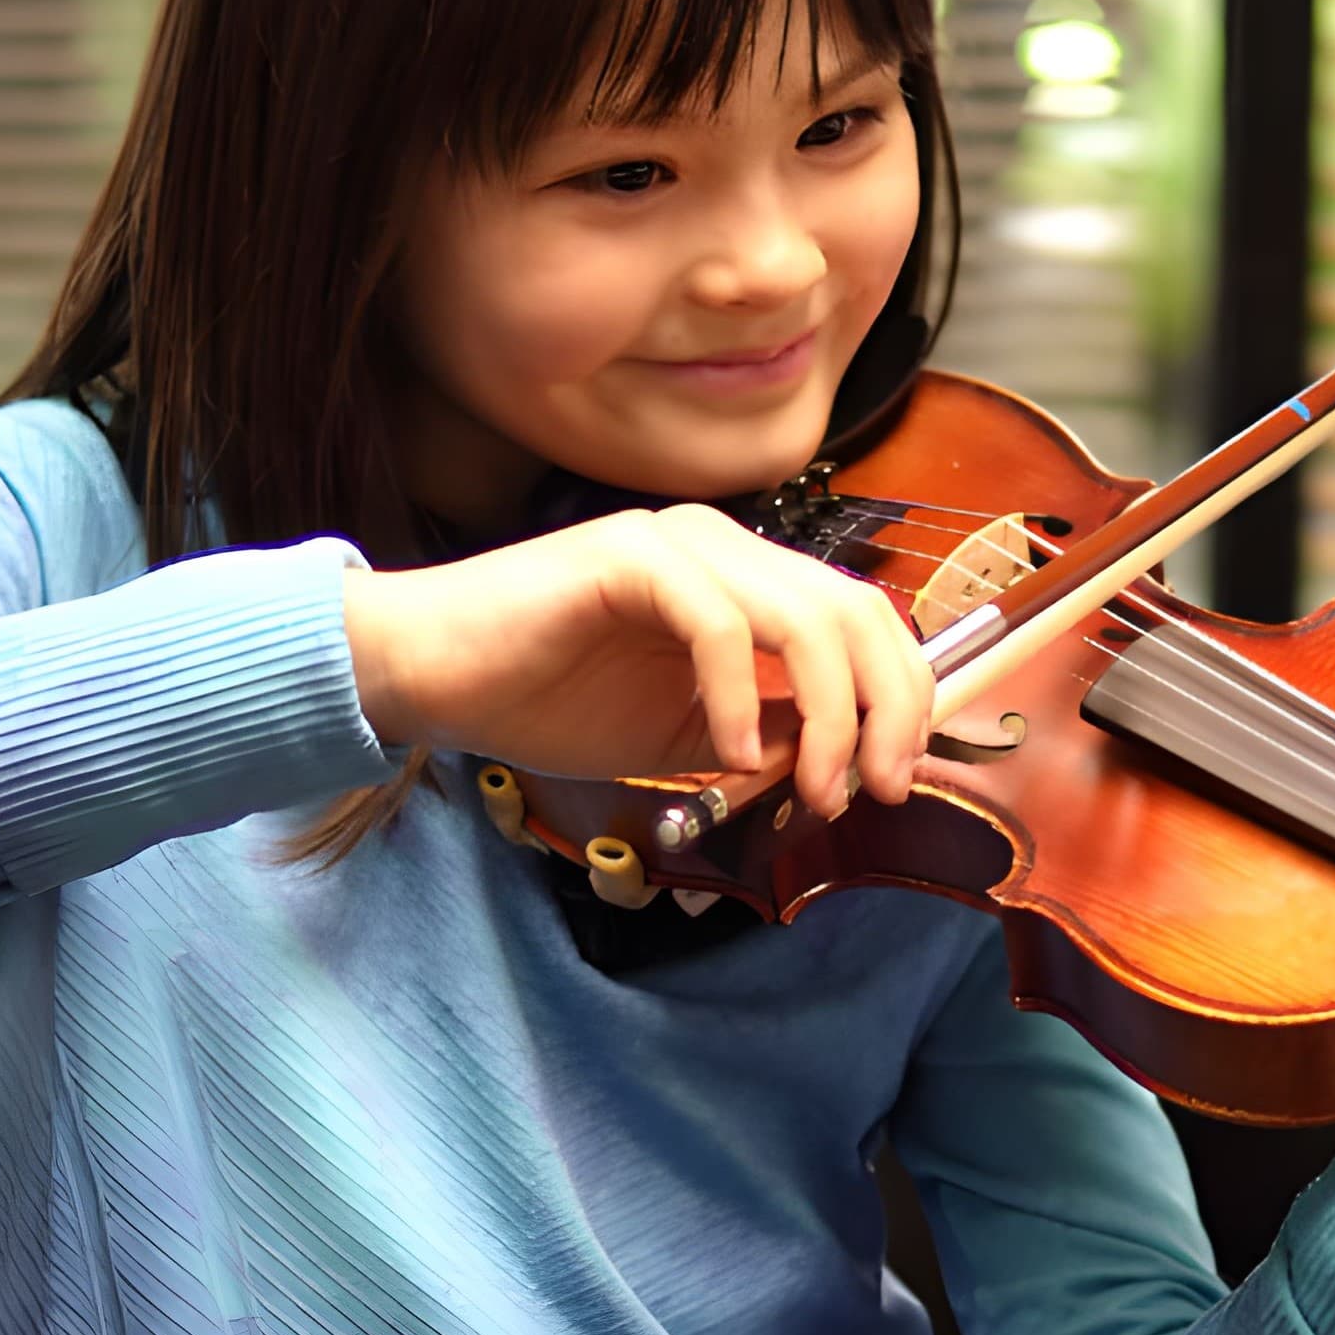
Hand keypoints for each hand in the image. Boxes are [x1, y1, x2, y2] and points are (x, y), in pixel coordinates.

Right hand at [340, 505, 928, 818]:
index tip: (895, 780)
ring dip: (827, 715)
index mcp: (748, 580)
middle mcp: (726, 547)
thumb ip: (763, 734)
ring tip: (809, 788)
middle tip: (876, 789)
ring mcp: (681, 544)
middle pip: (858, 611)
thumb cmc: (549, 698)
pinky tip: (725, 758)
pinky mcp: (630, 557)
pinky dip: (738, 698)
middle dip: (885, 710)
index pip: (865, 620)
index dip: (902, 699)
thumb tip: (843, 762)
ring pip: (806, 617)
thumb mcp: (685, 734)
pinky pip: (721, 623)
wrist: (433, 675)